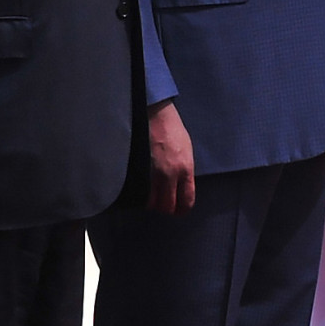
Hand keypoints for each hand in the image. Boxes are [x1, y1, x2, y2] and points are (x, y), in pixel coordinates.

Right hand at [146, 101, 195, 215]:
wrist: (156, 113)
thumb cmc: (172, 129)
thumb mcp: (187, 150)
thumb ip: (185, 170)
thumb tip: (181, 186)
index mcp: (185, 169)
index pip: (186, 200)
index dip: (182, 210)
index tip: (179, 211)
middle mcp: (169, 174)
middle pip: (166, 206)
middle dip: (165, 209)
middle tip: (163, 206)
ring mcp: (151, 172)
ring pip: (150, 202)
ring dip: (150, 202)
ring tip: (151, 197)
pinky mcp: (137, 168)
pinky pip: (137, 190)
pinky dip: (139, 194)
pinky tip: (140, 190)